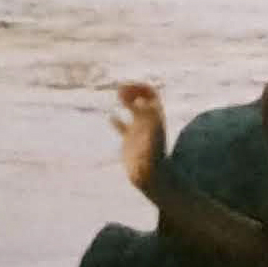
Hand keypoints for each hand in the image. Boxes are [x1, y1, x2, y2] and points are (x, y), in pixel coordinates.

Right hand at [111, 82, 167, 196]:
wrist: (152, 179)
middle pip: (142, 100)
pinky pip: (123, 128)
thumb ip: (149, 120)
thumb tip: (145, 102)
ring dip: (126, 101)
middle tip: (120, 88)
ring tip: (118, 94)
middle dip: (133, 91)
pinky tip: (111, 117)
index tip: (128, 86)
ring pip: (133, 111)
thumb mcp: (153, 138)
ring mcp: (139, 131)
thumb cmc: (155, 159)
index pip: (152, 95)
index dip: (141, 88)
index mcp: (156, 119)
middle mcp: (148, 123)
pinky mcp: (130, 142)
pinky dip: (117, 121)